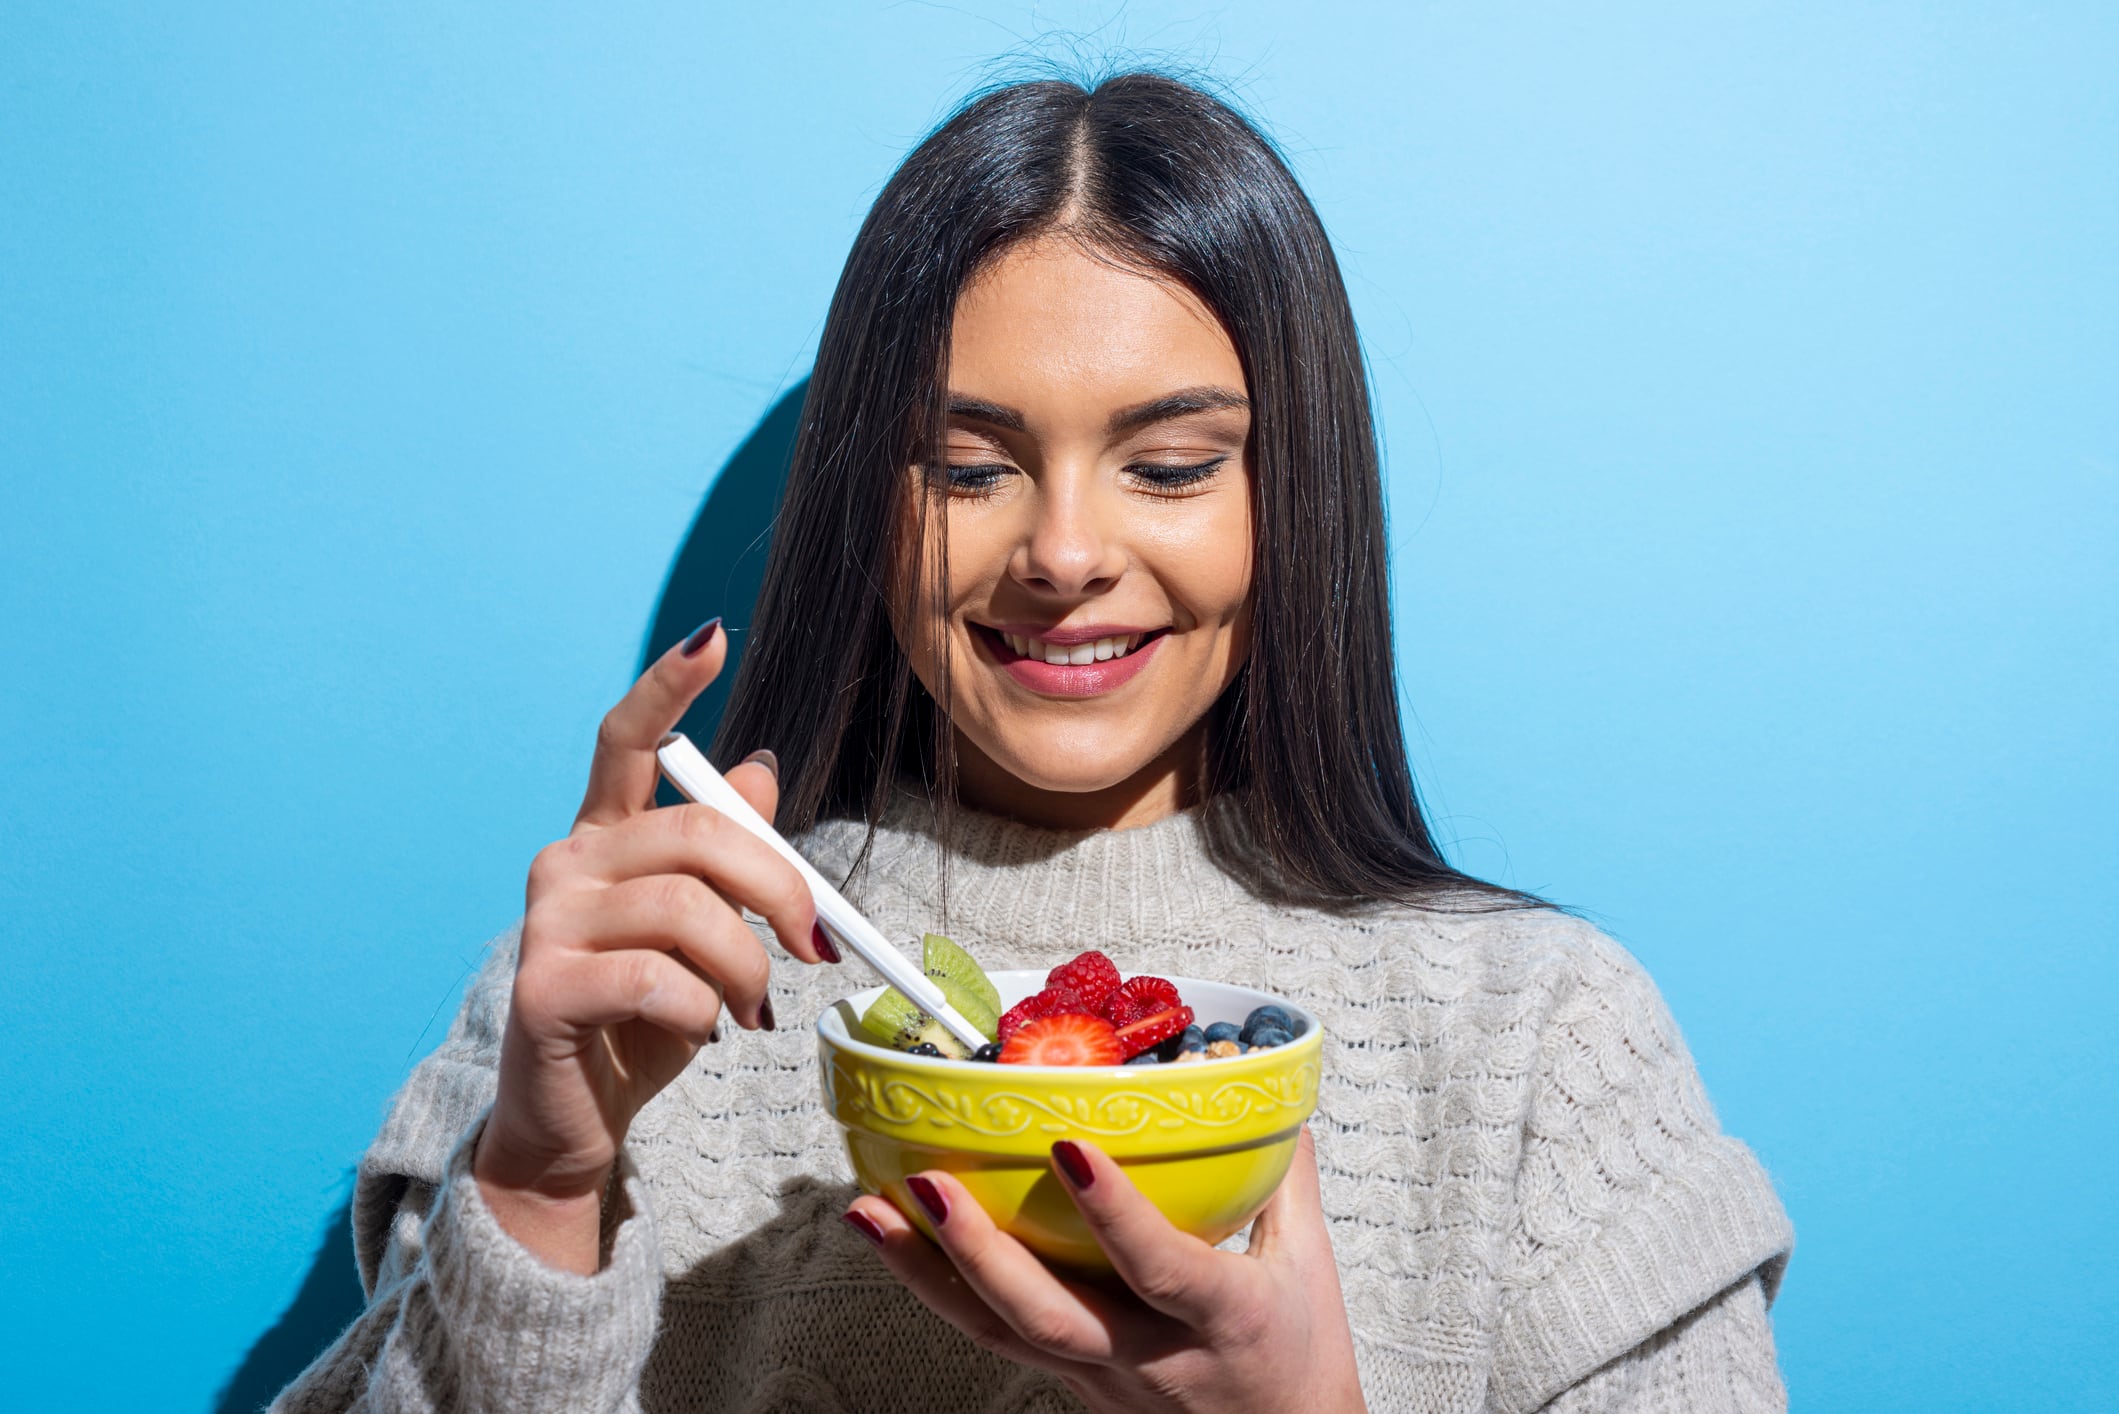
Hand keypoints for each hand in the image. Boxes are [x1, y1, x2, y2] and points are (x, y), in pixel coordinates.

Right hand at [473, 619, 835, 1271]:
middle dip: (779, 889)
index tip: (713, 636)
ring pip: (687, 911)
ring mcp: (546, 921)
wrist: (575, 1118)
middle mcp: (568, 861)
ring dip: (745, 969)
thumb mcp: (702, 929)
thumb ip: (724, 853)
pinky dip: (699, 1011)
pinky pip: (657, 980)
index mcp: (607, 835)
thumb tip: (759, 764)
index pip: (629, 738)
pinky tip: (694, 1031)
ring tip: (747, 1010)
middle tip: (815, 947)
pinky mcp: (542, 988)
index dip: (669, 685)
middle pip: (699, 832)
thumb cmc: (643, 1016)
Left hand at [844, 1127, 1365, 1413]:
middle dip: (980, 1251)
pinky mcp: (1068, 1382)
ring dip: (925, 1272)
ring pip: (1001, 1332)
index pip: (1163, 1268)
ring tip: (867, 1210)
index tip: (1070, 1147)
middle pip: (1050, 1317)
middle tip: (926, 1184)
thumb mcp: (1310, 1266)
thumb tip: (1265, 1085)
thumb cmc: (1301, 1362)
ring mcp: (1100, 1378)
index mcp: (1222, 1320)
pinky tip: (891, 1239)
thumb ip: (1282, 1172)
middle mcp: (1150, 1357)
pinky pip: (995, 1334)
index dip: (1116, 1212)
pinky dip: (936, 1288)